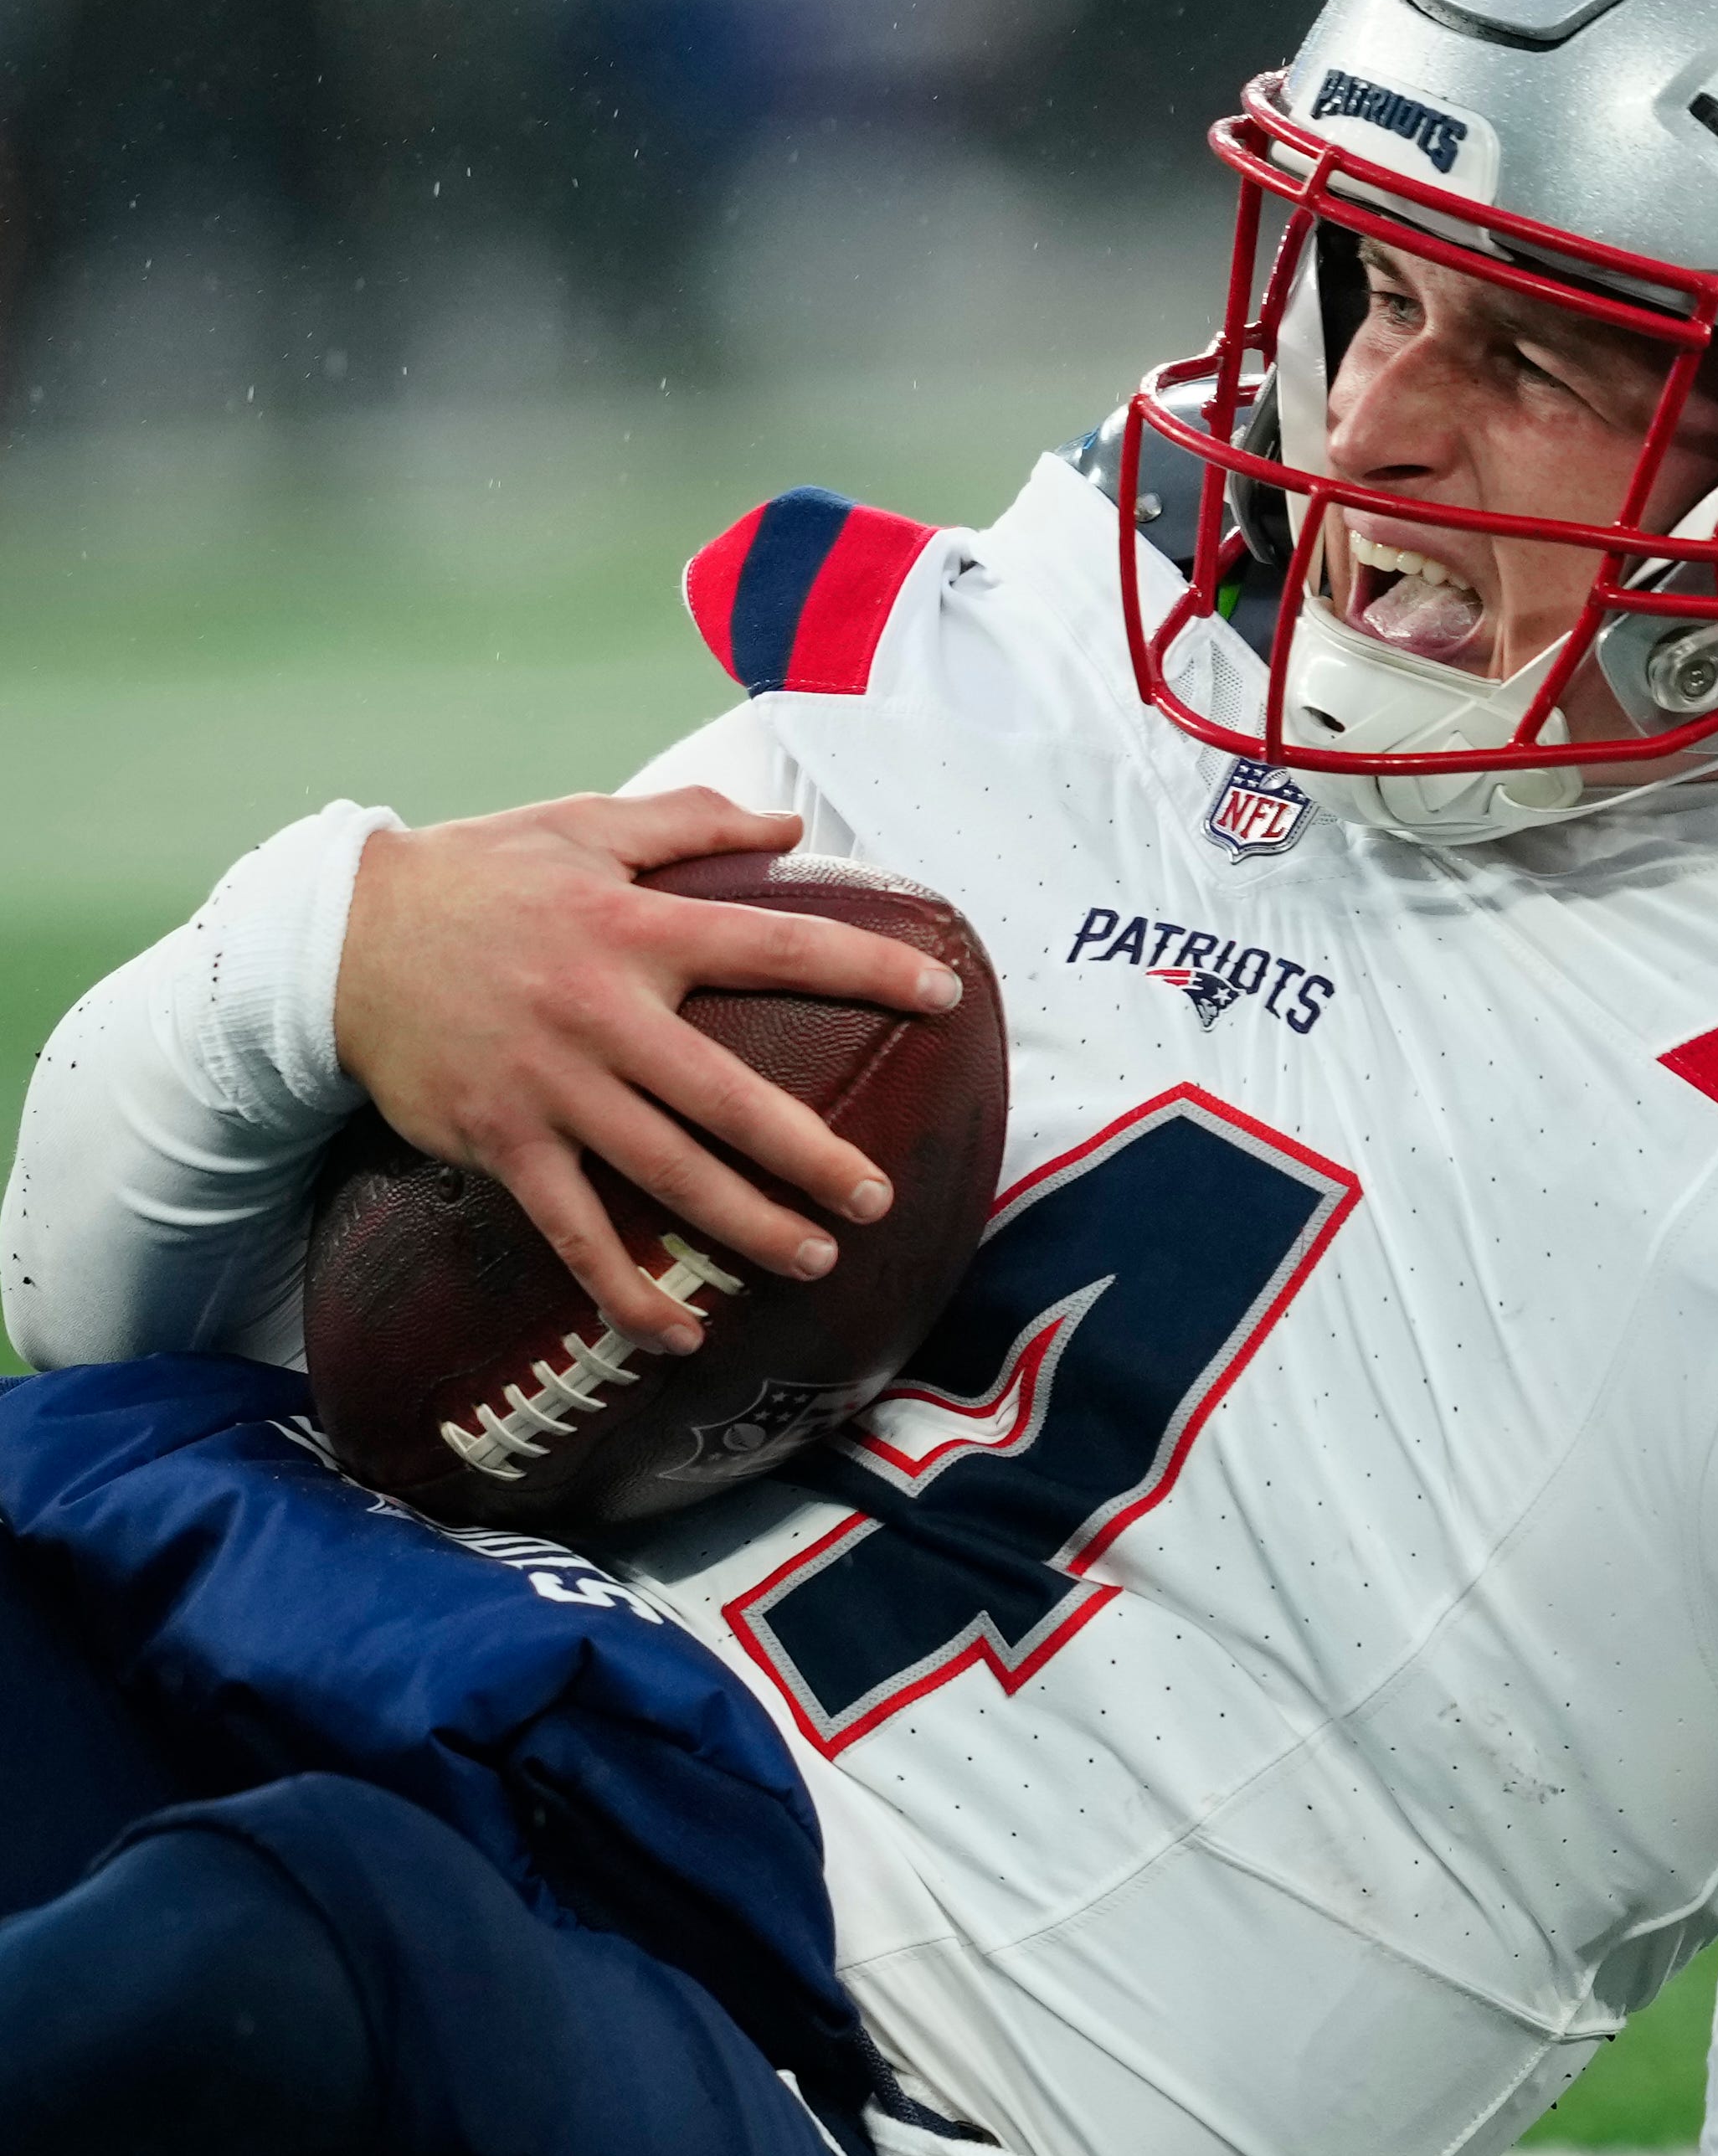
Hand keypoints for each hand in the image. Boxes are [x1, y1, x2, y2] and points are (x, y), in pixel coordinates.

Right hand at [332, 788, 962, 1352]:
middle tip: (876, 1196)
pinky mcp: (502, 1142)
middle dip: (811, 1155)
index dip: (866, 968)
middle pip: (729, 1096)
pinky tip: (678, 1331)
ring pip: (665, 1173)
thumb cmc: (474, 876)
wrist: (338, 939)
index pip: (775, 946)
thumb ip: (689, 824)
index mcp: (635, 929)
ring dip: (743, 1226)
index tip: (941, 998)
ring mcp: (552, 1087)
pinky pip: (575, 1231)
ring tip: (815, 1260)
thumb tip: (789, 830)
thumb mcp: (581, 826)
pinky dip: (624, 1289)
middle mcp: (601, 1013)